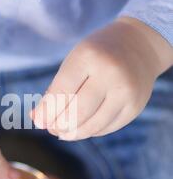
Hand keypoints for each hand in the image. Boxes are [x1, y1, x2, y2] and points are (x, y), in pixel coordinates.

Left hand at [32, 18, 172, 139]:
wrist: (139, 45)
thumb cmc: (96, 54)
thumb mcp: (74, 61)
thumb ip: (56, 89)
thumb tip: (38, 119)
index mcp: (89, 56)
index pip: (62, 92)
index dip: (47, 111)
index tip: (38, 121)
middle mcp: (110, 74)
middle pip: (78, 112)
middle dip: (59, 125)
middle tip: (51, 127)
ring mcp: (126, 92)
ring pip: (93, 125)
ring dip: (73, 133)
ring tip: (62, 132)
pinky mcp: (135, 107)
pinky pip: (107, 128)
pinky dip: (90, 131)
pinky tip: (82, 128)